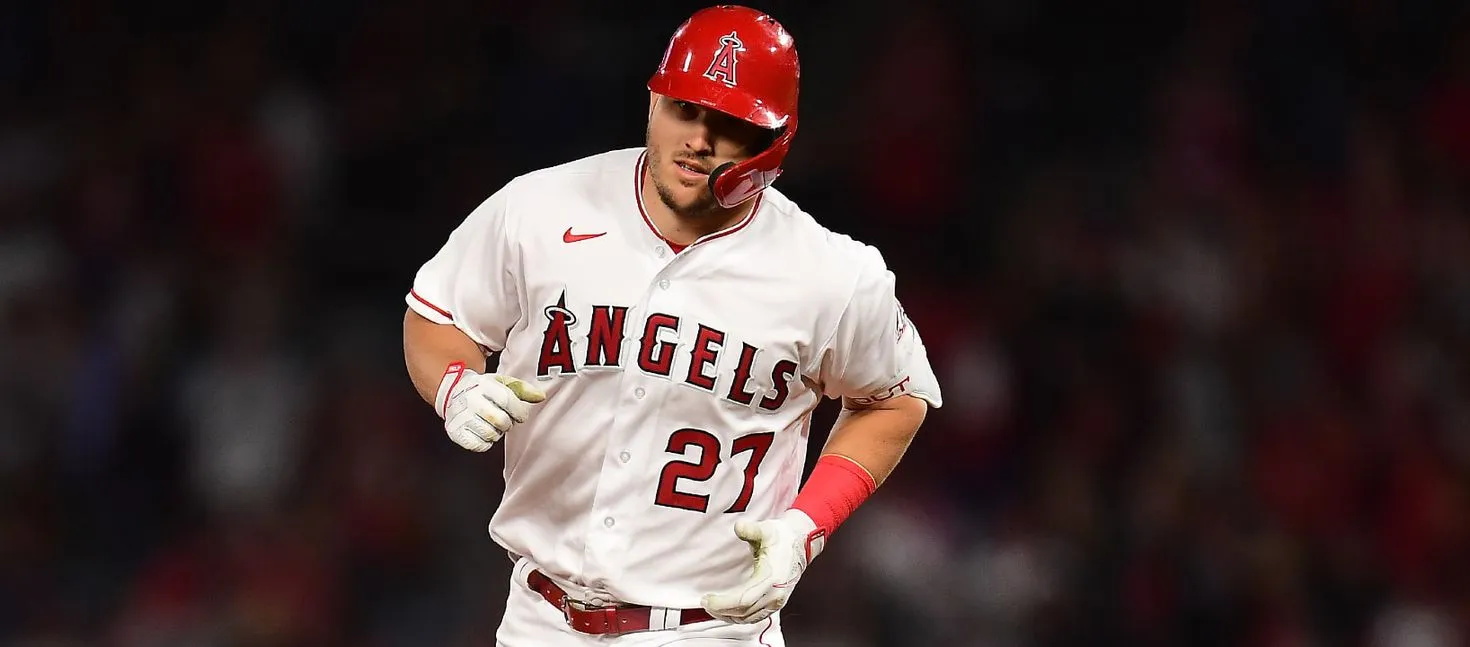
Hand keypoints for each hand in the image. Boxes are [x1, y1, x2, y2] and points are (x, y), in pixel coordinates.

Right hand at [435, 361, 545, 451]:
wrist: (452, 392)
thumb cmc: (483, 389)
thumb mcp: (502, 383)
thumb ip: (523, 389)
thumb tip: (541, 397)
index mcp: (484, 385)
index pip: (507, 400)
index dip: (519, 411)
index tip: (520, 415)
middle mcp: (470, 400)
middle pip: (500, 420)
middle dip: (508, 423)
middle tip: (504, 420)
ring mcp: (461, 416)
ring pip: (490, 434)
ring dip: (496, 433)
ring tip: (492, 424)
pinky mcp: (455, 432)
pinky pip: (478, 445)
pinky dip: (485, 442)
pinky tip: (482, 432)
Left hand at [700, 509, 824, 623]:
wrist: (801, 544)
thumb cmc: (782, 538)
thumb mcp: (766, 529)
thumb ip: (751, 529)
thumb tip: (738, 527)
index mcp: (771, 578)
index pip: (743, 600)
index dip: (722, 603)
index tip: (707, 599)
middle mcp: (775, 594)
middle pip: (744, 612)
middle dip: (721, 611)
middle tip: (705, 603)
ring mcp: (777, 601)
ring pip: (749, 618)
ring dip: (729, 616)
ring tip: (713, 608)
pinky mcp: (776, 603)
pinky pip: (755, 617)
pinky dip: (740, 618)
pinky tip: (728, 612)